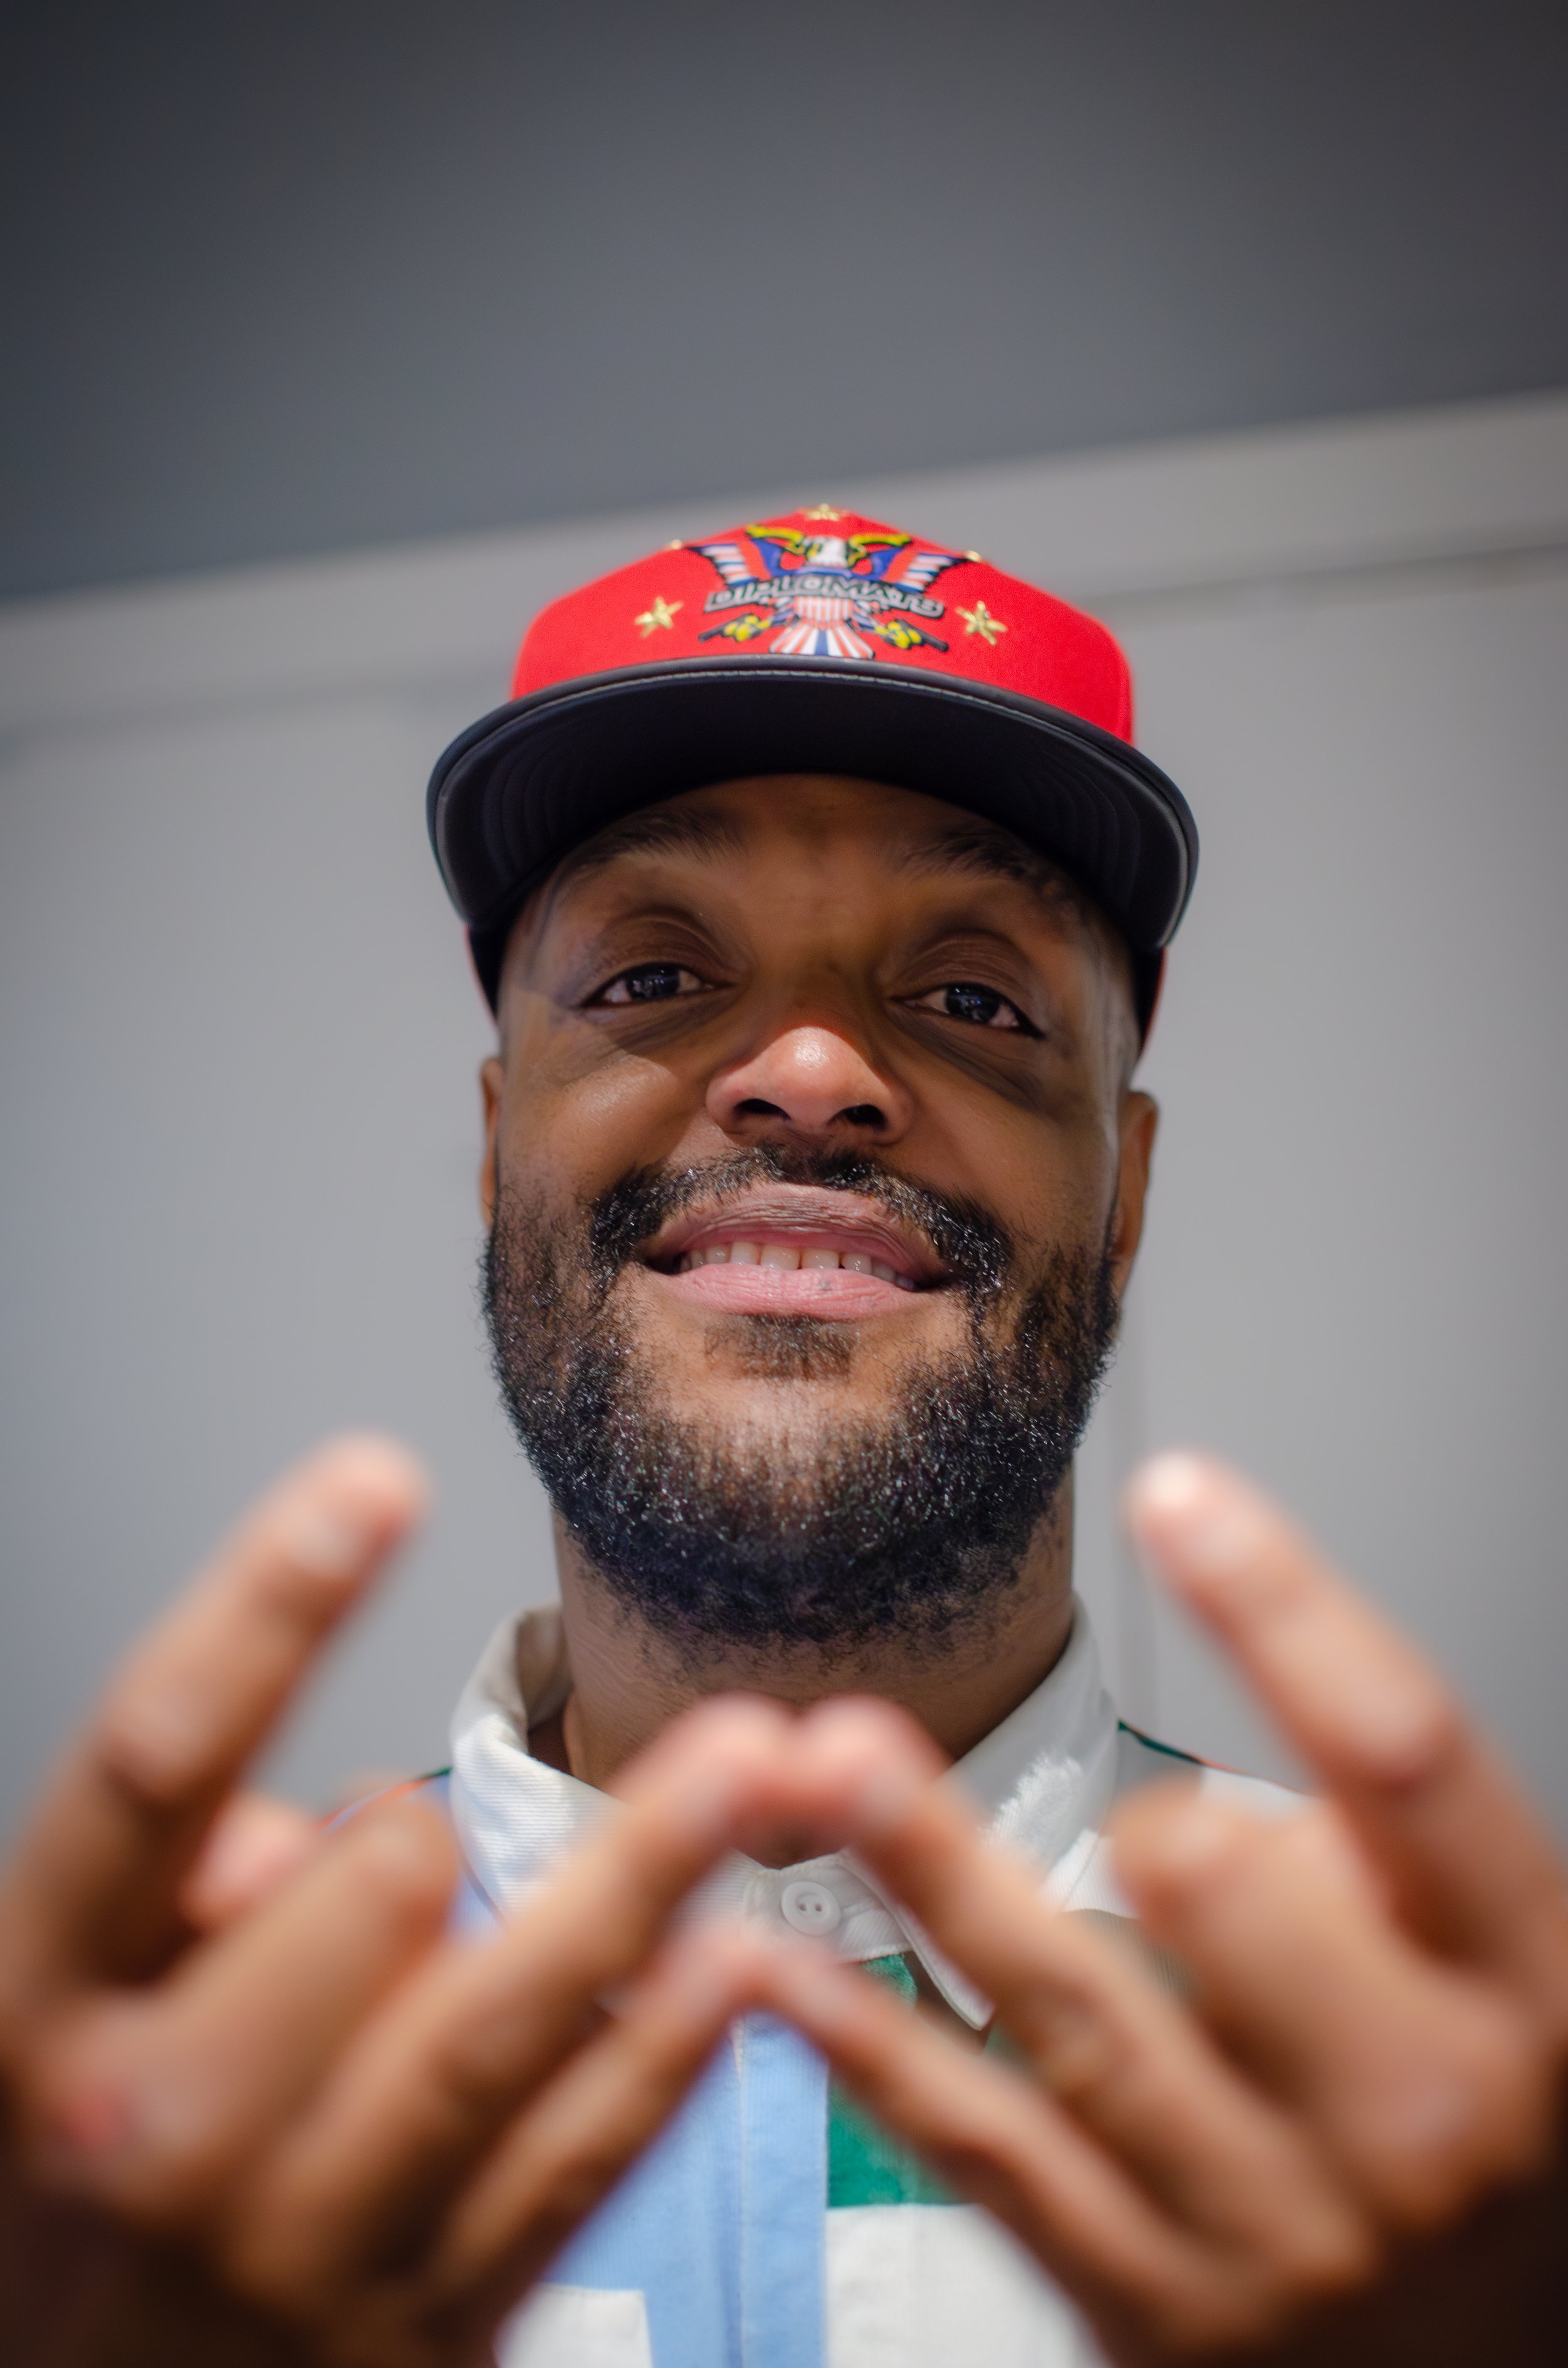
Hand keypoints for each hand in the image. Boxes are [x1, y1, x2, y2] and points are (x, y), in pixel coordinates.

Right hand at [0, 1439, 818, 2366]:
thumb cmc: (70, 2179)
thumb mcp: (57, 2010)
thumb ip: (178, 1886)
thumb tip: (339, 1826)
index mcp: (36, 2014)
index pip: (153, 1768)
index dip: (267, 1609)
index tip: (376, 1477)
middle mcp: (157, 2132)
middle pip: (365, 1896)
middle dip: (433, 1826)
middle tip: (445, 1824)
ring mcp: (298, 2249)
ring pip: (499, 2024)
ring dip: (644, 1879)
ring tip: (760, 1758)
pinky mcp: (421, 2338)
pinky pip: (563, 2172)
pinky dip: (660, 2061)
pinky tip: (744, 1962)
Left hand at [753, 1456, 1567, 2362]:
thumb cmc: (1487, 2124)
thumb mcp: (1508, 1970)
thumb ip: (1388, 1853)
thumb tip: (1221, 1750)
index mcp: (1517, 1984)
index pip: (1403, 1757)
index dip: (1287, 1608)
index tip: (1179, 1492)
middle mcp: (1402, 2105)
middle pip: (1231, 1904)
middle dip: (1147, 1816)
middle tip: (1128, 1800)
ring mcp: (1265, 2219)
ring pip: (1071, 2016)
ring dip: (935, 1873)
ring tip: (832, 1756)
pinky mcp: (1146, 2302)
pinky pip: (991, 2153)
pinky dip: (873, 2054)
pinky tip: (776, 1967)